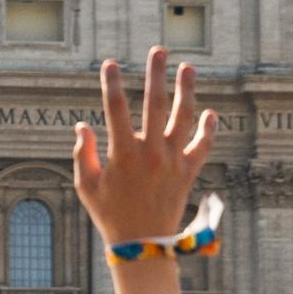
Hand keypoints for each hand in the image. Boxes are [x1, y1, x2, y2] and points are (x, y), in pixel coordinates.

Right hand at [71, 48, 214, 246]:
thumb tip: (82, 125)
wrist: (142, 243)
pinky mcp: (188, 172)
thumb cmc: (109, 213)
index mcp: (123, 154)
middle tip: (159, 50)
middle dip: (156, 75)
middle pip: (155, 105)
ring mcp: (173, 161)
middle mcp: (151, 153)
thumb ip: (84, 154)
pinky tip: (209, 112)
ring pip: (183, 119)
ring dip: (186, 91)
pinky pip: (202, 146)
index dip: (111, 84)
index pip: (115, 109)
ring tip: (187, 68)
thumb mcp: (86, 185)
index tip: (110, 64)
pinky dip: (208, 130)